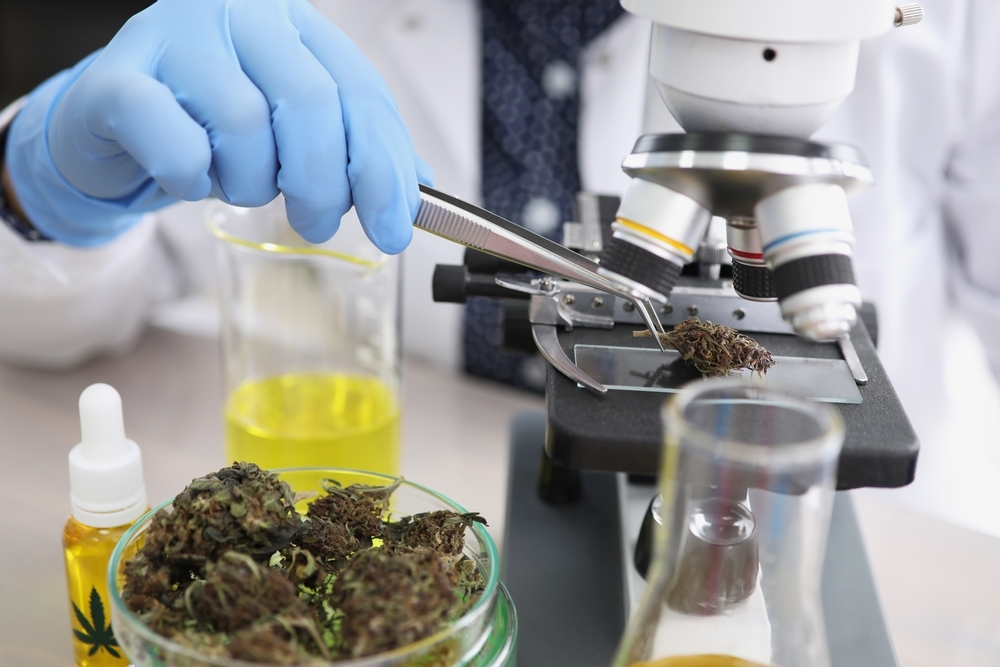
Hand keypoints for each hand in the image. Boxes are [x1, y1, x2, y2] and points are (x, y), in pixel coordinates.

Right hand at [7, 0, 430, 251]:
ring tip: (236, 183)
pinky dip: (190, 178)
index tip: (394, 227)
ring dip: (251, 181)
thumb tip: (419, 193)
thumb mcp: (294, 133)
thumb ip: (355, 150)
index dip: (384, 166)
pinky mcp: (117, 79)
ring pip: (245, 124)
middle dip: (324, 184)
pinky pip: (177, 144)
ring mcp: (174, 36)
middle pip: (312, 102)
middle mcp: (239, 13)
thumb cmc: (211, 127)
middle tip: (318, 224)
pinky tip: (187, 176)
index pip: (360, 91)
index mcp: (295, 24)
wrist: (113, 126)